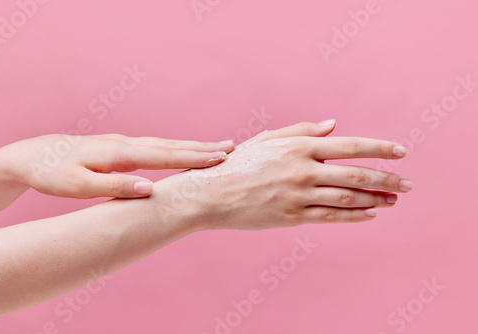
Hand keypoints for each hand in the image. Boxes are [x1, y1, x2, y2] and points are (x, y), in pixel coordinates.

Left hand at [0, 134, 233, 198]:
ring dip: (192, 146)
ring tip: (216, 147)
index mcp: (119, 154)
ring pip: (165, 144)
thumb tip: (150, 189)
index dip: (193, 158)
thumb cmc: (53, 174)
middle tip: (231, 147)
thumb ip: (114, 187)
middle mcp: (126, 144)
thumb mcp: (78, 186)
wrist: (32, 155)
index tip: (219, 157)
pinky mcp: (121, 148)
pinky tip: (184, 152)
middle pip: (171, 145)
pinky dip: (176, 149)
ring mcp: (124, 144)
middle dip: (202, 147)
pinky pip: (156, 147)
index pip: (164, 156)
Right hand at [152, 121, 411, 229]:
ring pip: (348, 198)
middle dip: (386, 179)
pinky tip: (370, 215)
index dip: (379, 149)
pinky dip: (354, 216)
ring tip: (393, 200)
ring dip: (375, 199)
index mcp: (299, 147)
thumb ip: (303, 131)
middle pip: (356, 175)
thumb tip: (335, 125)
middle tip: (407, 184)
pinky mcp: (292, 216)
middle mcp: (303, 170)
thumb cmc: (239, 163)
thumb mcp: (268, 139)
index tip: (401, 152)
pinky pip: (331, 217)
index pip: (350, 145)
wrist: (212, 194)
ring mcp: (298, 195)